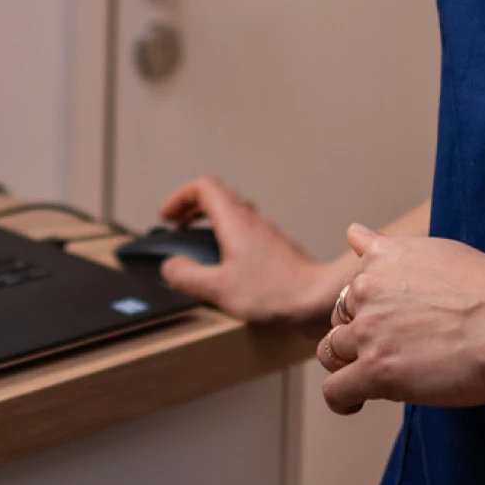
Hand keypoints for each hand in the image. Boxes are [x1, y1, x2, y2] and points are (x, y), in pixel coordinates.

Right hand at [152, 174, 345, 323]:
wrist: (318, 298)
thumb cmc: (276, 292)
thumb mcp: (219, 288)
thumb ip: (187, 276)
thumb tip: (170, 267)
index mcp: (235, 220)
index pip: (203, 187)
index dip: (179, 197)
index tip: (167, 216)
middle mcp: (251, 219)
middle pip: (217, 195)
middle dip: (191, 206)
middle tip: (178, 223)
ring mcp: (266, 232)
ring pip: (232, 211)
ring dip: (210, 220)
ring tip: (198, 242)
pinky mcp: (275, 247)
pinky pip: (245, 229)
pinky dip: (226, 235)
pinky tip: (225, 262)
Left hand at [316, 225, 484, 414]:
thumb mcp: (436, 250)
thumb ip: (389, 250)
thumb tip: (353, 233)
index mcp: (383, 257)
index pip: (354, 288)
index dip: (369, 311)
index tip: (392, 327)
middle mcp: (367, 288)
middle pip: (338, 320)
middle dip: (358, 338)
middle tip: (392, 354)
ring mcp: (369, 330)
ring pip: (331, 353)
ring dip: (352, 366)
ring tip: (378, 379)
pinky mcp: (376, 370)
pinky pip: (336, 390)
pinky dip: (343, 399)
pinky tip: (359, 402)